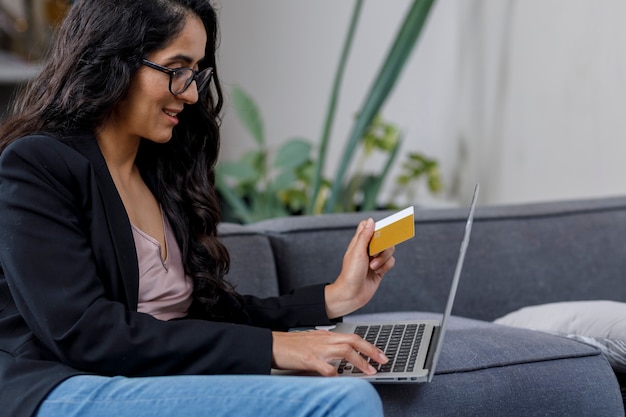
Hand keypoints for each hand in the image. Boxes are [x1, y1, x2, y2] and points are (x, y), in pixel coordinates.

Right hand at [272, 330, 388, 375]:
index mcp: (326, 336)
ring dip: (360, 361)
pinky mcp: (308, 359)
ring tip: (370, 371)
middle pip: (353, 341)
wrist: (272, 344)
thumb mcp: (312, 342)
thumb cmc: (290, 345)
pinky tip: (341, 379)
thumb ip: (326, 347)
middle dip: (371, 350)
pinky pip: (326, 367)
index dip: (368, 345)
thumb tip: (340, 356)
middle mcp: (324, 340)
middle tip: (383, 360)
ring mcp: (317, 349)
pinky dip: (335, 373)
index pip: (352, 337)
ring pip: (344, 351)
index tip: (379, 354)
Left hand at [325, 218, 395, 318]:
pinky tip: (377, 272)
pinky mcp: (380, 269)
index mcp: (359, 242)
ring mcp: (374, 259)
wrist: (351, 295)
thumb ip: (365, 236)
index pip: (368, 227)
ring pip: (388, 250)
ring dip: (383, 258)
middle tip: (375, 252)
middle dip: (383, 246)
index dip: (375, 227)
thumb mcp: (358, 252)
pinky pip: (390, 262)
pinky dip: (386, 266)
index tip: (381, 231)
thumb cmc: (350, 273)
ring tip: (373, 266)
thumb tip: (371, 221)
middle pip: (383, 238)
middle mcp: (367, 249)